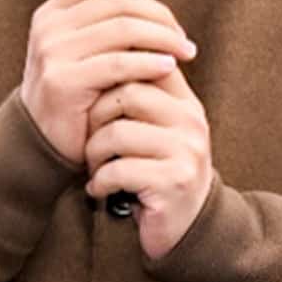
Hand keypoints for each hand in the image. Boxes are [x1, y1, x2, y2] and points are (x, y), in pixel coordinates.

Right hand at [20, 0, 191, 168]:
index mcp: (52, 13)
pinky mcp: (64, 81)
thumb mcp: (84, 52)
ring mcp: (54, 52)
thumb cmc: (74, 95)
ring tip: (185, 51)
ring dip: (163, 38)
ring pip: (124, 29)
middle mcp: (50, 27)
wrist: (40, 143)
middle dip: (160, 16)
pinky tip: (169, 67)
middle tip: (183, 36)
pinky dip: (150, 62)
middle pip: (119, 2)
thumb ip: (108, 24)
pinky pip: (119, 63)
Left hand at [84, 64, 215, 259]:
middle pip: (127, 94)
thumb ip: (140, 97)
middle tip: (90, 141)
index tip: (90, 96)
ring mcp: (186, 151)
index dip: (111, 75)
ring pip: (118, 133)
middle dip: (96, 118)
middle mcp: (191, 121)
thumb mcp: (155, 130)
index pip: (147, 64)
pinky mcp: (173, 182)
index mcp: (185, 103)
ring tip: (94, 167)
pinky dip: (100, 182)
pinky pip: (119, 170)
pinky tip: (99, 189)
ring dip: (94, 154)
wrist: (184, 227)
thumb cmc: (157, 172)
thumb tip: (104, 54)